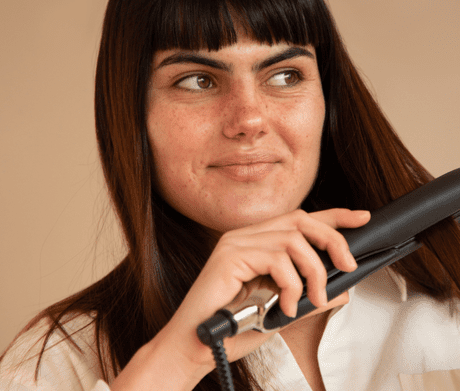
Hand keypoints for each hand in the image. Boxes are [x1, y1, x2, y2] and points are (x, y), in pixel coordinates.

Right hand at [114, 208, 370, 389]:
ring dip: (313, 272)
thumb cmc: (235, 328)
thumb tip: (342, 290)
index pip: (300, 220)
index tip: (361, 218)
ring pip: (292, 240)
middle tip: (348, 265)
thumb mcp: (282, 310)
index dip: (333, 216)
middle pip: (300, 220)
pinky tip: (284, 306)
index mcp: (257, 243)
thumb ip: (309, 297)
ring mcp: (236, 243)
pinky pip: (276, 260)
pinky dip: (290, 285)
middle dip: (332, 239)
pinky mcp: (229, 256)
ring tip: (310, 299)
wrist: (199, 345)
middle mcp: (246, 236)